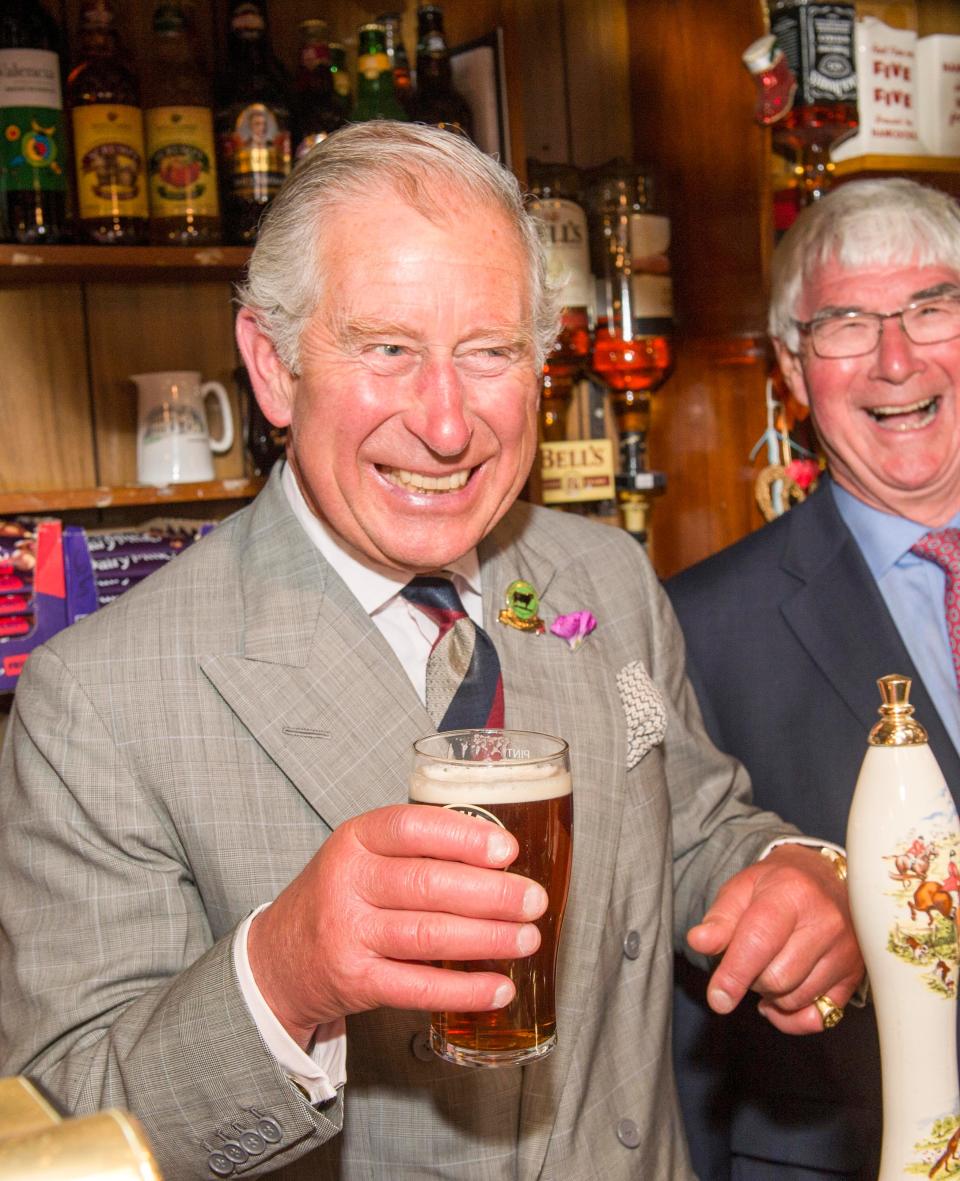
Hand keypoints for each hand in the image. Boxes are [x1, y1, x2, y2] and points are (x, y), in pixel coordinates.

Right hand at [247, 804, 547, 1049]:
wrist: (278, 957)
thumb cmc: (341, 896)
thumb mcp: (365, 855)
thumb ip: (421, 849)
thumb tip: (504, 858)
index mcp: (355, 839)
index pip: (411, 828)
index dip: (463, 838)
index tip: (508, 850)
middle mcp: (347, 883)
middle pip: (426, 884)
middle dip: (490, 894)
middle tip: (532, 900)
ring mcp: (348, 934)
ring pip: (426, 935)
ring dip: (485, 938)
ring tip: (526, 938)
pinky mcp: (354, 981)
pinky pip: (417, 988)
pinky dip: (463, 990)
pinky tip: (498, 987)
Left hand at [686, 844, 863, 1033]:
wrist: (825, 880)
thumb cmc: (778, 885)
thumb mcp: (742, 889)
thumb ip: (719, 918)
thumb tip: (699, 941)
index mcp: (792, 893)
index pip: (760, 942)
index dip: (734, 974)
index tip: (718, 998)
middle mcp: (826, 922)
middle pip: (777, 978)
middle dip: (751, 979)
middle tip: (748, 960)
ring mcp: (845, 952)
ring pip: (796, 999)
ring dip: (771, 994)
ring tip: (768, 967)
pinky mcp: (854, 977)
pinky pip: (818, 1018)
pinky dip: (792, 1016)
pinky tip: (782, 997)